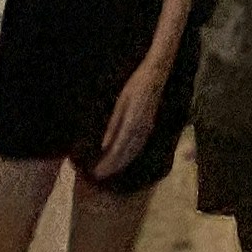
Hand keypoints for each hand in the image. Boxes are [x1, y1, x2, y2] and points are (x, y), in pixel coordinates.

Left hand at [92, 57, 166, 180]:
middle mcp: (140, 131)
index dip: (106, 164)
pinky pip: (138, 147)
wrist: (156, 75)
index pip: (117, 151)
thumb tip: (103, 147)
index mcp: (131, 125)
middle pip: (125, 155)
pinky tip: (124, 159)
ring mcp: (147, 130)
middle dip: (112, 167)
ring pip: (133, 153)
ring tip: (109, 171)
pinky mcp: (149, 127)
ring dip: (121, 164)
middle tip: (99, 176)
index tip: (96, 172)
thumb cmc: (135, 84)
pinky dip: (130, 157)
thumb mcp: (120, 102)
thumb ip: (113, 125)